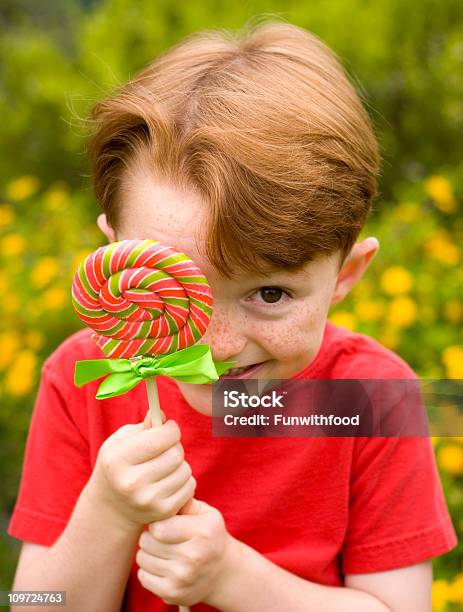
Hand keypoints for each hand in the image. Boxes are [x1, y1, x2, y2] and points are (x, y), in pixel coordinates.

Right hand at [87, 409, 196, 528]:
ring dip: (180, 463)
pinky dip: (184, 480)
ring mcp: (147, 500)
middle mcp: (130, 483)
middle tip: (166, 447)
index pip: (158, 439)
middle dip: (175, 445)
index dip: (171, 429)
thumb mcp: (121, 441)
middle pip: (175, 454)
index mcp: (117, 460)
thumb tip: (163, 415)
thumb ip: (143, 426)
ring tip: (166, 465)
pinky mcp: (163, 512)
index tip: (170, 427)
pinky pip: (190, 486)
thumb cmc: (119, 465)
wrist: (112, 508)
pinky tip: (169, 480)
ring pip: (185, 469)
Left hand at [136, 498, 235, 606]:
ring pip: (142, 559)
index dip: (156, 523)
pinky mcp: (172, 594)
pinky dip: (148, 570)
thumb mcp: (206, 513)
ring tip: (162, 550)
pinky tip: (162, 566)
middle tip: (162, 537)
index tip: (164, 523)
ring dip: (148, 553)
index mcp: (200, 532)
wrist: (223, 573)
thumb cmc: (209, 535)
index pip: (157, 527)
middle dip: (150, 537)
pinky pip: (143, 577)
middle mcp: (192, 557)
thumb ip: (185, 502)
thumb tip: (165, 492)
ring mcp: (182, 578)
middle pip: (147, 542)